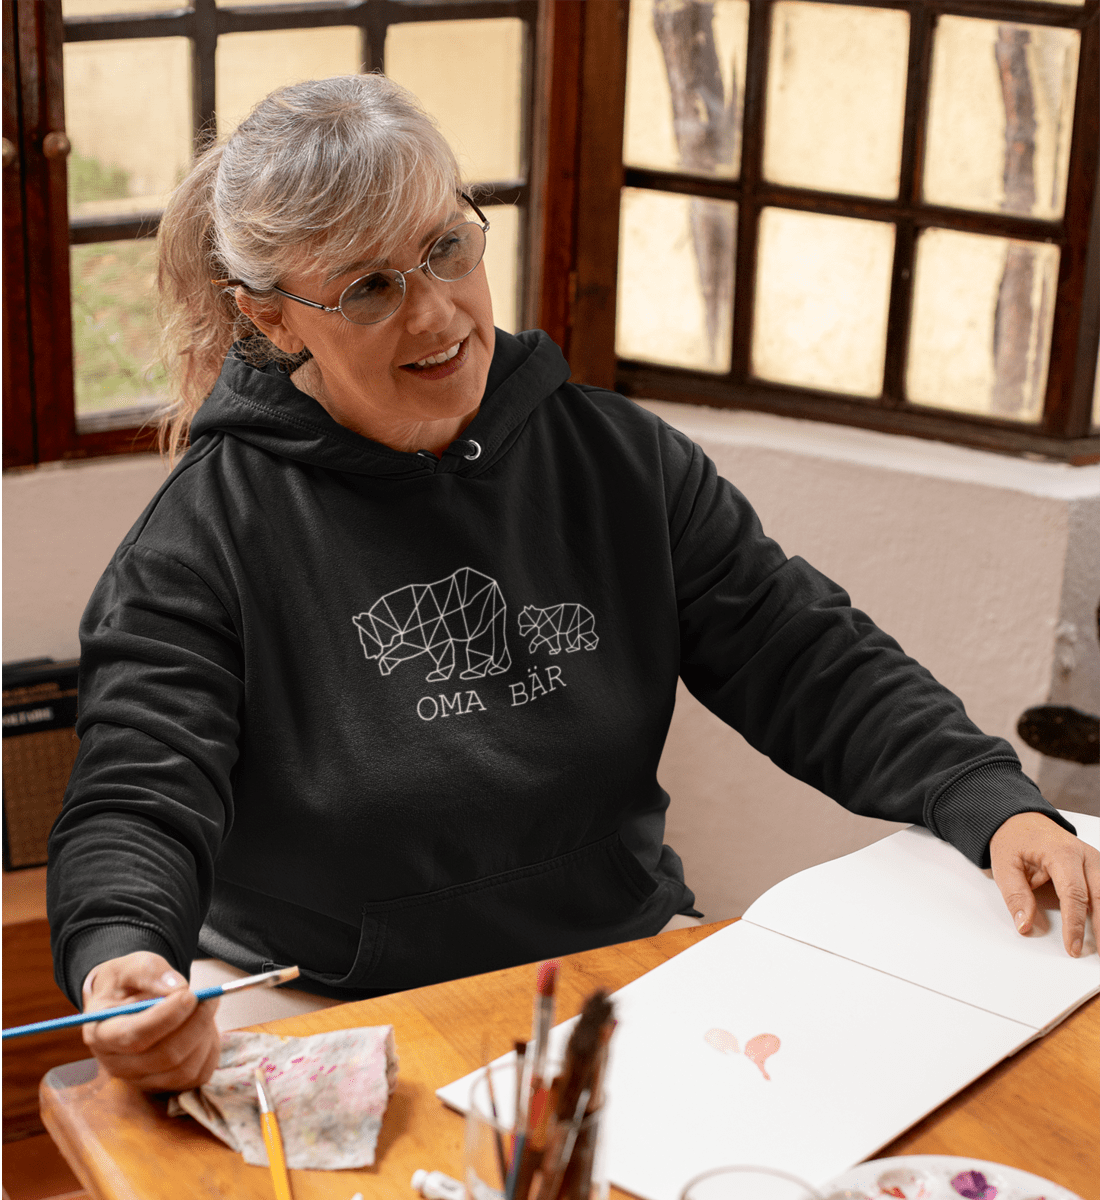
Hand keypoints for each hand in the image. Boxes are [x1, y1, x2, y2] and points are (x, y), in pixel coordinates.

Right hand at [81, 951, 220, 1089]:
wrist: (124, 1002)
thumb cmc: (126, 983)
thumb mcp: (131, 966)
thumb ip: (151, 971)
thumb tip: (178, 988)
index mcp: (102, 1033)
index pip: (133, 1036)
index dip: (166, 1018)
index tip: (190, 995)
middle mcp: (117, 1064)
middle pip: (164, 1056)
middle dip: (195, 1024)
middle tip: (210, 997)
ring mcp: (141, 1079)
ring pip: (184, 1069)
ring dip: (204, 1036)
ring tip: (205, 1007)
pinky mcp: (165, 1084)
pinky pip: (197, 1075)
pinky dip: (209, 1049)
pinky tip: (205, 1026)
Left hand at [989, 812, 1099, 956]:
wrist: (1022, 820)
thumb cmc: (1015, 840)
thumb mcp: (1004, 865)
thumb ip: (1016, 896)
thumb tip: (1025, 925)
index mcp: (1061, 853)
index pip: (1074, 895)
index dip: (1075, 925)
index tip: (1073, 947)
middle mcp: (1085, 855)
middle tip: (1098, 954)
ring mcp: (1094, 860)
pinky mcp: (1096, 867)